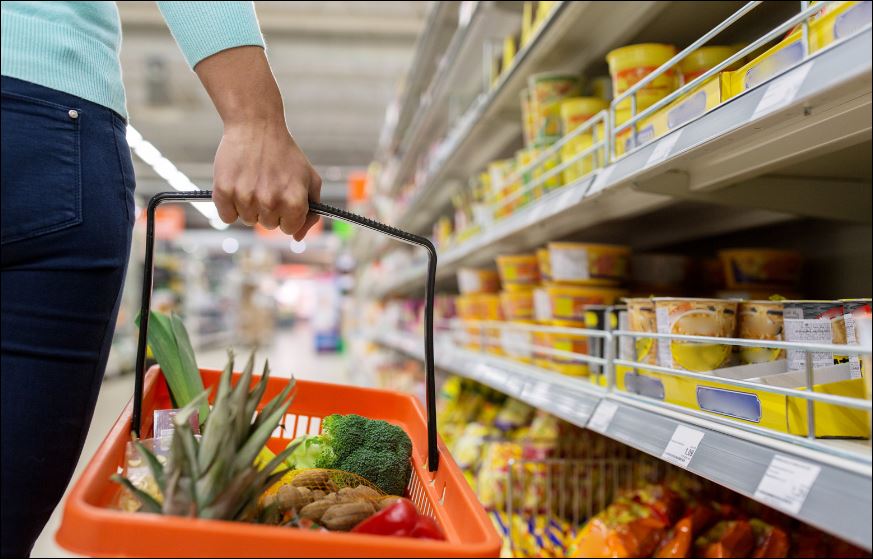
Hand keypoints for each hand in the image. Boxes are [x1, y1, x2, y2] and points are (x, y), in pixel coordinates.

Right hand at [212, 121, 320, 238]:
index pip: (290, 229)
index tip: (284, 199)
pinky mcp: (224, 191)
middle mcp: (270, 202)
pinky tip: (238, 186)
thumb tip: (297, 237)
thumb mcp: (310, 179)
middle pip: (268, 225)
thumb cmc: (286, 154)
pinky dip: (230, 206)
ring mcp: (245, 198)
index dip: (288, 214)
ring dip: (250, 207)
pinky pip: (226, 216)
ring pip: (248, 220)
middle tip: (268, 185)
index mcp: (294, 201)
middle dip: (270, 210)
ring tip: (253, 182)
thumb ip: (311, 212)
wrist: (256, 127)